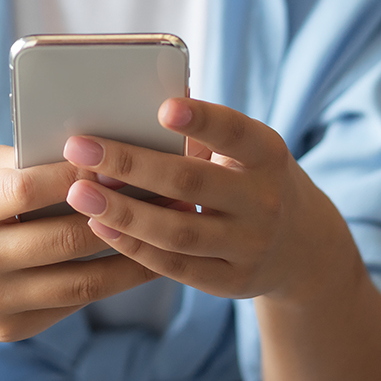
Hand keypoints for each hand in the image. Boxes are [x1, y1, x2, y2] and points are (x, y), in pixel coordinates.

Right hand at [0, 144, 159, 351]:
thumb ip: (12, 163)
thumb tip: (80, 149)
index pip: (25, 190)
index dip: (76, 175)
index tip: (121, 156)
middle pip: (62, 238)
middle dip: (120, 214)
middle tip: (166, 193)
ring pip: (78, 281)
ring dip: (132, 256)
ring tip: (168, 229)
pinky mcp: (8, 331)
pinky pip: (72, 305)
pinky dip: (111, 283)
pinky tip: (141, 261)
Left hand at [59, 99, 363, 304]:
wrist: (302, 247)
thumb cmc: (251, 178)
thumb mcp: (245, 151)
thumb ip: (202, 132)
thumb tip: (138, 99)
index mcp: (267, 155)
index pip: (235, 133)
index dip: (201, 121)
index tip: (163, 108)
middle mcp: (264, 201)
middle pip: (190, 182)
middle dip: (130, 164)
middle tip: (79, 147)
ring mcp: (250, 246)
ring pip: (178, 232)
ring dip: (123, 213)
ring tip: (79, 193)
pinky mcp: (231, 281)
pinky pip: (175, 266)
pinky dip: (134, 247)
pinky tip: (100, 227)